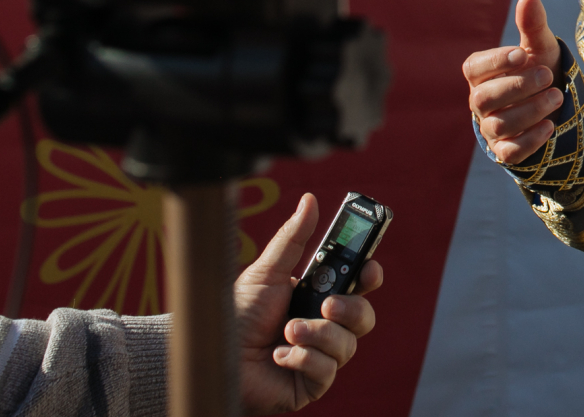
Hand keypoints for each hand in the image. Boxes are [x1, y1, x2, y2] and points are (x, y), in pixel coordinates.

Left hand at [234, 193, 383, 412]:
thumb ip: (294, 238)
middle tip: (327, 304)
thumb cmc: (237, 314)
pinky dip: (303, 359)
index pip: (358, 285)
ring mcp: (321, 355)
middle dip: (350, 309)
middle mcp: (325, 325)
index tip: (369, 269)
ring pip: (348, 344)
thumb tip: (310, 200)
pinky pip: (327, 370)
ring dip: (317, 335)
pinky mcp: (312, 383)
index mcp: (319, 296)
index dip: (370, 276)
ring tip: (287, 332)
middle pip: (364, 316)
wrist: (214, 354)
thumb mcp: (267, 271)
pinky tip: (278, 356)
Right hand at [463, 0, 564, 164]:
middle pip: (485, 98)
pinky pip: (508, 152)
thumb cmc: (539, 68)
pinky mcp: (504, 149)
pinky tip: (549, 127)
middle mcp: (480, 100)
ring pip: (499, 125)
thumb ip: (532, 25)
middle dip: (518, 87)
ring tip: (557, 97)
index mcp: (481, 72)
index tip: (521, 54)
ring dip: (529, 111)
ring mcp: (490, 126)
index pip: (475, 67)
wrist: (552, 102)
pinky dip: (528, 141)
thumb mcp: (540, 47)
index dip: (495, 61)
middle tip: (548, 76)